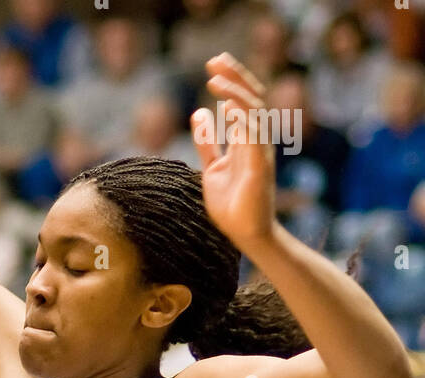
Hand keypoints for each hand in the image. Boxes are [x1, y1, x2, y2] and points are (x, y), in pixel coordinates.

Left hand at [190, 53, 276, 252]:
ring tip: (215, 78)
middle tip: (215, 60)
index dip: (230, 81)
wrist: (245, 236)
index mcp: (246, 140)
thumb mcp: (212, 168)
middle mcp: (257, 141)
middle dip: (234, 76)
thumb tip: (199, 113)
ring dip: (235, 91)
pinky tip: (227, 102)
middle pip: (251, 97)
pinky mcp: (260, 165)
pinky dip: (242, 116)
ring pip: (253, 110)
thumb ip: (207, 142)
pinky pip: (254, 133)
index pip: (242, 101)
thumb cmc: (232, 206)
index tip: (212, 67)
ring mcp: (261, 151)